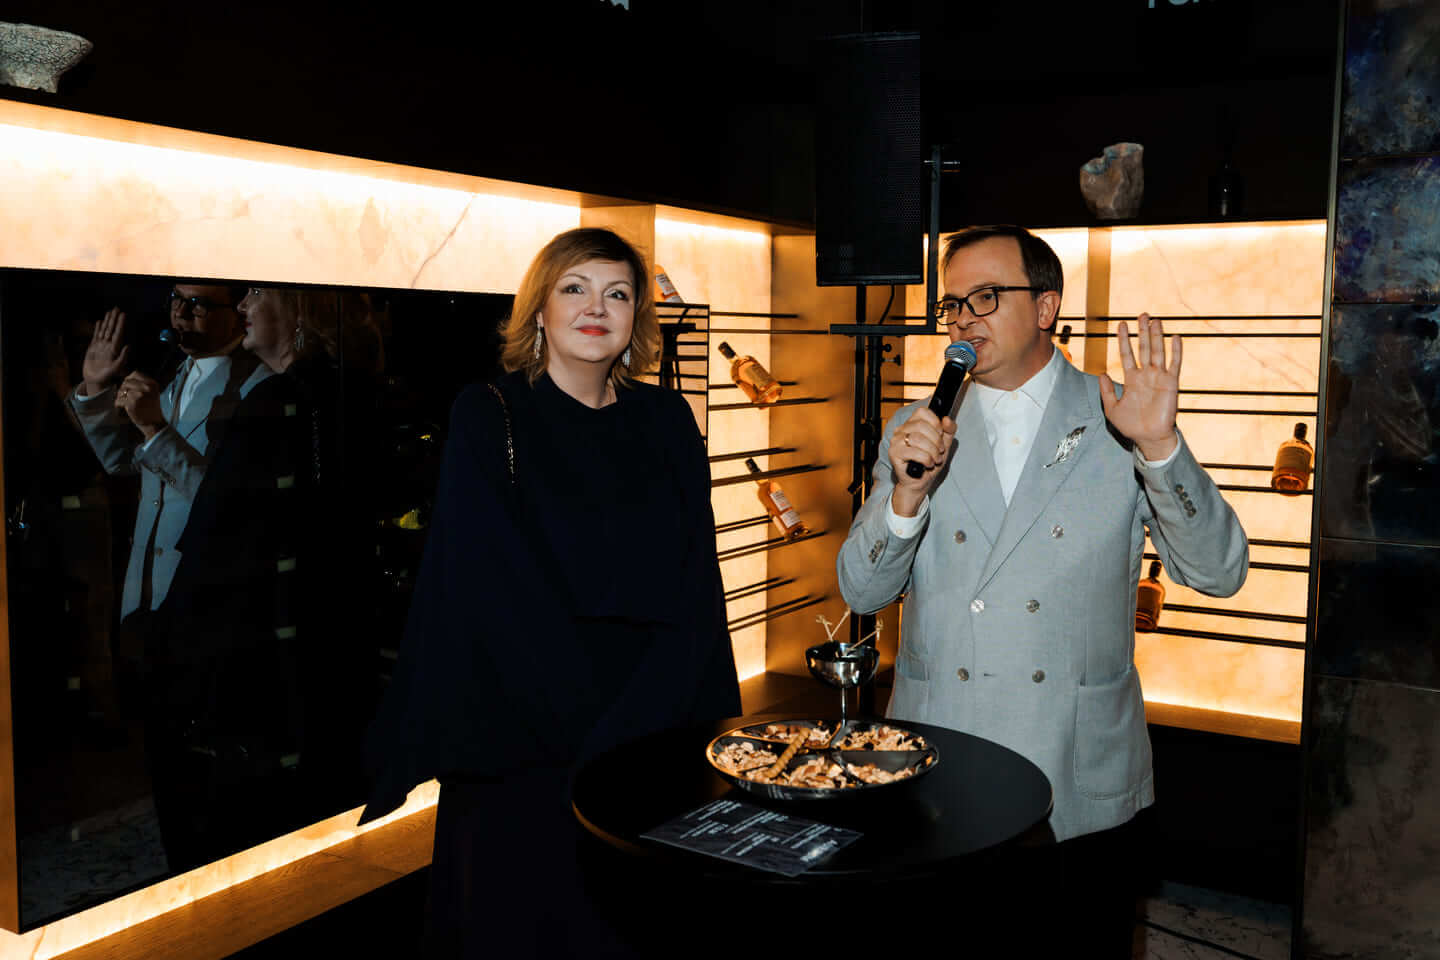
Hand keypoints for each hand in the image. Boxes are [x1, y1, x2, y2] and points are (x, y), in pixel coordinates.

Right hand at [81, 307, 130, 396]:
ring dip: (108, 321)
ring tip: (110, 312)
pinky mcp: (93, 348)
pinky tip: (100, 321)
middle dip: (115, 319)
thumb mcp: (116, 369)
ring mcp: (101, 346)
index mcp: (114, 349)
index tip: (123, 315)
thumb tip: (128, 346)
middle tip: (117, 308)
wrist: (95, 381)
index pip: (118, 334)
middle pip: (112, 330)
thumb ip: (123, 358)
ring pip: (105, 331)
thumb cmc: (107, 378)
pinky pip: (96, 336)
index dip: (121, 324)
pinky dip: (98, 329)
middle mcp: (109, 346)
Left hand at [115, 371, 163, 438]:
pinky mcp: (132, 403)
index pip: (135, 373)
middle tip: (125, 396)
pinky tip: (122, 407)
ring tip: (124, 402)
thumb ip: (141, 384)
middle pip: (127, 381)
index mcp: (153, 384)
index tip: (129, 387)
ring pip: (122, 390)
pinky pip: (119, 400)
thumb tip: (125, 378)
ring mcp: (140, 395)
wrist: (154, 423)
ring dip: (120, 396)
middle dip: (123, 388)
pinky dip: (118, 404)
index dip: (129, 379)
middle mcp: (147, 388)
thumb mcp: (151, 392)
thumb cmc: (150, 407)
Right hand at [888, 408, 956, 516]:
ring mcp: (896, 441)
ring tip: (935, 459)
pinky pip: (914, 452)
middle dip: (936, 440)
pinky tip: (928, 464)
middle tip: (939, 451)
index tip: (940, 434)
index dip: (935, 422)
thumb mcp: (944, 444)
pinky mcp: (894, 453)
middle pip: (921, 425)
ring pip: (918, 438)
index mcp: (911, 424)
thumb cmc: (929, 463)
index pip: (922, 412)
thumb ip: (949, 430)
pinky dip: (926, 459)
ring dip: (932, 451)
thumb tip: (946, 419)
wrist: (919, 482)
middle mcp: (901, 430)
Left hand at [1099, 313, 1180, 460]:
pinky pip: (1174, 363)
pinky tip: (1175, 337)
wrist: (1149, 438)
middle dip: (1142, 332)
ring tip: (1155, 320)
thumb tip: (1101, 374)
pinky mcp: (1171, 383)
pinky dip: (1176, 350)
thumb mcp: (1112, 409)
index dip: (1124, 339)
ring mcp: (1159, 378)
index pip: (1127, 354)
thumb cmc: (1131, 426)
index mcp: (1132, 380)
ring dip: (1156, 336)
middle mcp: (1146, 375)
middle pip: (1144, 348)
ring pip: (1158, 351)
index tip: (1120, 325)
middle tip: (1141, 315)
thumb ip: (1107, 391)